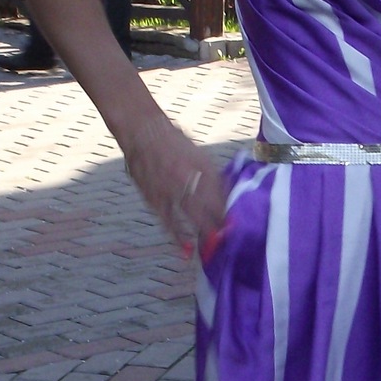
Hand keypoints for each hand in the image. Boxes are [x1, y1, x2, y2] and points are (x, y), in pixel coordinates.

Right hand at [122, 122, 226, 258]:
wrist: (144, 134)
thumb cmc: (174, 143)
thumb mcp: (201, 155)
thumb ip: (213, 176)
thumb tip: (228, 193)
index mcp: (202, 168)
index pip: (220, 195)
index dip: (227, 211)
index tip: (235, 224)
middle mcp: (188, 179)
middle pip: (209, 207)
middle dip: (219, 224)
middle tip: (227, 238)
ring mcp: (171, 189)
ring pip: (191, 215)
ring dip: (203, 230)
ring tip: (212, 244)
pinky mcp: (155, 198)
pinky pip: (168, 220)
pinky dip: (177, 235)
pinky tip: (185, 247)